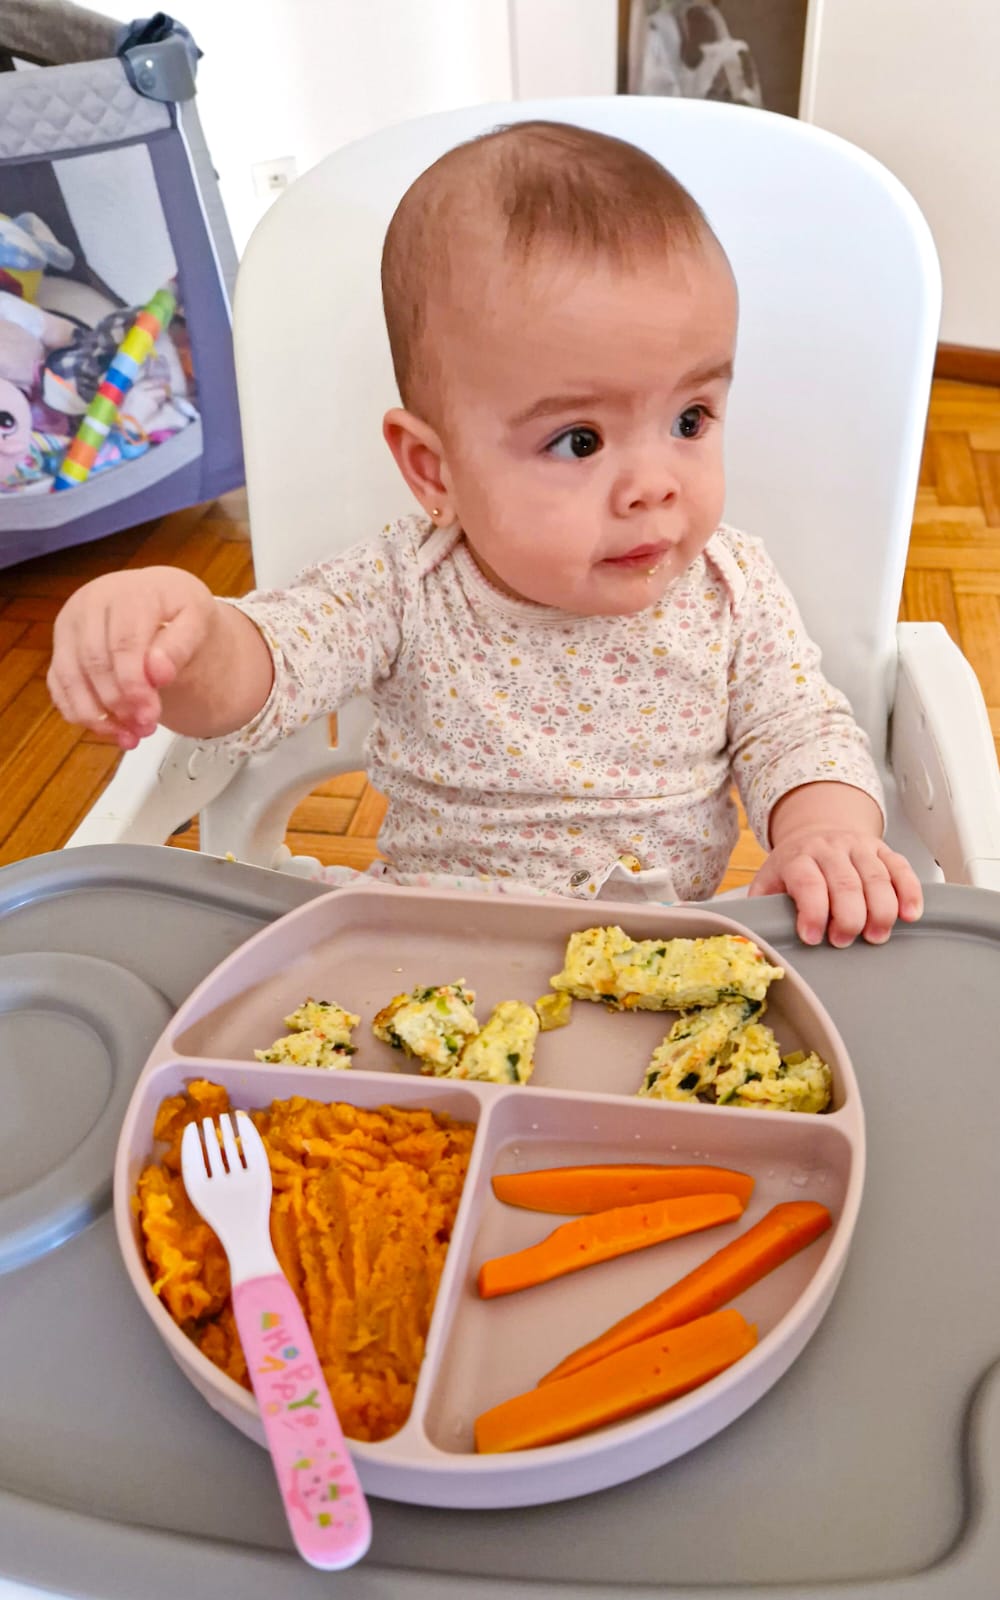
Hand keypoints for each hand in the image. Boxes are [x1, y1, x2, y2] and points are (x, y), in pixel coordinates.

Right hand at [48, 567, 218, 749]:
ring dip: (97, 717)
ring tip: (131, 737)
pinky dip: (81, 714)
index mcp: (125, 592)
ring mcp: (69, 626)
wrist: (159, 599)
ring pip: (70, 678)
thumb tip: (158, 674)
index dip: (134, 684)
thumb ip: (180, 646)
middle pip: (94, 663)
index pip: (122, 643)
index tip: (151, 715)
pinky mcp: (61, 648)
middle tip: (146, 728)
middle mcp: (89, 604)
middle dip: (119, 703)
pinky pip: (59, 686)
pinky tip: (111, 731)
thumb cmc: (178, 610)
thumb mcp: (196, 620)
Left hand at [748, 784, 922, 945]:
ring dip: (881, 910)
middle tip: (844, 941)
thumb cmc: (793, 867)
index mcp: (798, 858)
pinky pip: (901, 868)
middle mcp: (829, 848)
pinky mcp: (883, 849)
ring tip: (877, 935)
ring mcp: (859, 847)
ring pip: (876, 876)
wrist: (815, 830)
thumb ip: (761, 908)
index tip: (812, 937)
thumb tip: (755, 941)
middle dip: (849, 917)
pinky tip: (909, 914)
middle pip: (846, 882)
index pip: (808, 882)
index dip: (812, 911)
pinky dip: (909, 892)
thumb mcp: (769, 882)